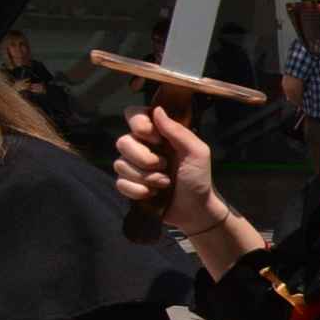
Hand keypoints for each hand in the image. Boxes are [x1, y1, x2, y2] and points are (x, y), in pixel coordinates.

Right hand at [115, 106, 220, 233]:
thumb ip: (178, 131)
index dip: (139, 124)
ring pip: (120, 164)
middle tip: (165, 166)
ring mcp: (134, 166)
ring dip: (145, 177)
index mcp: (158, 134)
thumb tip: (157, 110)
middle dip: (145, 158)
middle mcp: (142, 147)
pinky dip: (138, 190)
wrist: (196, 210)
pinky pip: (120, 183)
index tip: (157, 138)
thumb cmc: (199, 178)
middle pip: (122, 142)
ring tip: (165, 183)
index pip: (133, 115)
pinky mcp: (129, 185)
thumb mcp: (197, 152)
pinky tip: (153, 194)